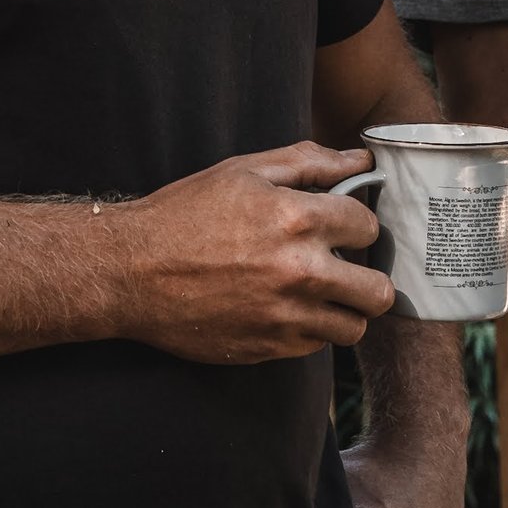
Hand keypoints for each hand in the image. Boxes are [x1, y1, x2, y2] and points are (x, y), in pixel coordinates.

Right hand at [108, 142, 394, 363]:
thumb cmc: (183, 215)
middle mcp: (299, 272)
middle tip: (345, 268)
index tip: (341, 227)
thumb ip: (309, 163)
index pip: (369, 228)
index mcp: (297, 219)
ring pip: (353, 327)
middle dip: (368, 277)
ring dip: (342, 309)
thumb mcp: (243, 172)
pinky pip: (316, 347)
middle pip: (377, 292)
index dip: (357, 224)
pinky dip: (310, 330)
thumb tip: (360, 161)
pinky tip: (285, 308)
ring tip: (319, 293)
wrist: (129, 271)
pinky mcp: (267, 347)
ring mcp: (284, 316)